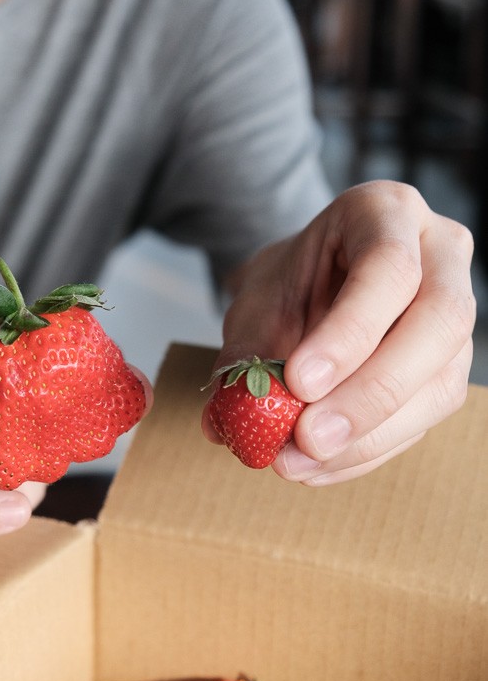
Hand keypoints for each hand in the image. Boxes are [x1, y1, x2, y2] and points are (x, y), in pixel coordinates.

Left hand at [204, 180, 475, 483]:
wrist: (312, 285)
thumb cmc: (292, 280)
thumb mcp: (260, 299)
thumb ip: (245, 352)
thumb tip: (225, 421)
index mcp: (387, 212)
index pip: (389, 267)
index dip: (350, 332)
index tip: (299, 382)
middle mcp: (439, 255)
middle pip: (437, 324)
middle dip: (371, 393)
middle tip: (308, 438)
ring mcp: (455, 315)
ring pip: (440, 383)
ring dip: (368, 436)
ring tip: (298, 462)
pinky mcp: (446, 370)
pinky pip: (422, 421)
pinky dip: (365, 453)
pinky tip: (316, 468)